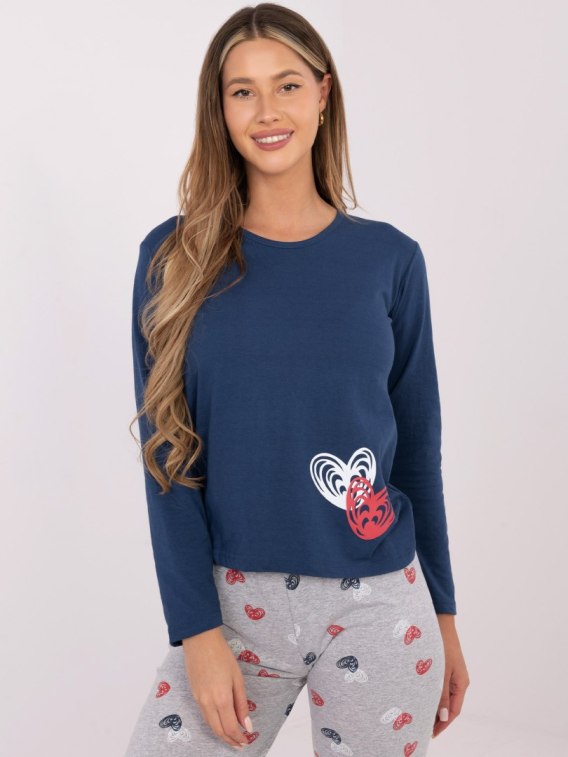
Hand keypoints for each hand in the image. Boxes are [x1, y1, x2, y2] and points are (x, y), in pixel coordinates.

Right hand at [182, 626, 251, 749]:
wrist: (200, 641)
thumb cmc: (222, 655)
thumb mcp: (237, 678)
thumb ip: (241, 703)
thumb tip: (246, 724)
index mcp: (221, 699)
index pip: (230, 727)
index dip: (238, 737)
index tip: (246, 741)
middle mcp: (208, 703)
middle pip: (218, 730)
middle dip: (230, 740)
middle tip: (240, 745)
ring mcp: (199, 700)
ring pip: (210, 725)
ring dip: (221, 734)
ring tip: (232, 737)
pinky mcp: (194, 695)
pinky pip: (204, 715)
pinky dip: (213, 723)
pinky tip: (220, 722)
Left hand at [432, 614, 469, 738]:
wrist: (439, 622)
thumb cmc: (441, 644)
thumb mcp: (441, 672)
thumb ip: (442, 695)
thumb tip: (444, 718)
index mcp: (461, 683)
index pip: (454, 711)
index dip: (443, 724)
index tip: (431, 734)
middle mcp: (459, 680)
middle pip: (450, 705)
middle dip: (438, 718)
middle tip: (423, 728)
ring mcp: (452, 673)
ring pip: (444, 695)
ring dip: (434, 706)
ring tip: (420, 714)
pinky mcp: (444, 666)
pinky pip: (440, 685)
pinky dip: (432, 694)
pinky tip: (420, 695)